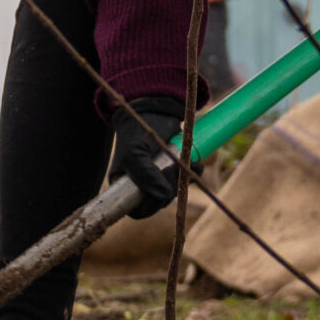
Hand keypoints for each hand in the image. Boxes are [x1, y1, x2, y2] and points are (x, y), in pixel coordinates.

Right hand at [107, 96, 188, 219]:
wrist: (153, 109)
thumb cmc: (137, 131)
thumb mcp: (134, 152)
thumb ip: (145, 175)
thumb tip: (163, 196)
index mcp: (126, 186)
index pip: (139, 211)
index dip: (151, 205)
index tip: (160, 191)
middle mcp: (143, 185)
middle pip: (159, 202)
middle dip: (169, 187)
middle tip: (172, 167)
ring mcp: (160, 178)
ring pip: (175, 192)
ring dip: (182, 178)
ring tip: (181, 159)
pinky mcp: (176, 170)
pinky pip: (188, 180)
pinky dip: (194, 171)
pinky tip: (193, 160)